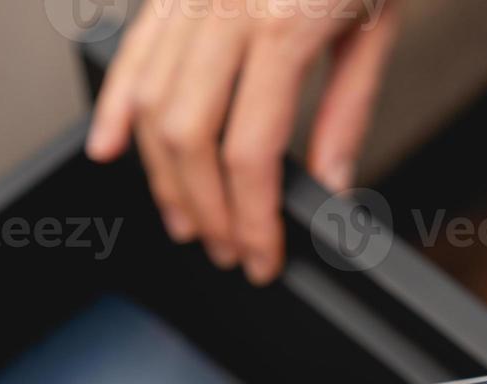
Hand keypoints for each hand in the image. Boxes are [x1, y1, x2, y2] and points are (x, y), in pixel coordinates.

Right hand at [86, 0, 398, 284]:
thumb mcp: (377, 24)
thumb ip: (348, 109)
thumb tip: (329, 183)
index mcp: (282, 25)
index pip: (251, 152)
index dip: (251, 218)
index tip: (260, 255)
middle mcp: (224, 9)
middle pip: (189, 138)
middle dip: (205, 209)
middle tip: (224, 249)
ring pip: (149, 103)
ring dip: (160, 175)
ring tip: (184, 218)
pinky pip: (132, 52)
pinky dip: (115, 105)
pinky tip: (109, 149)